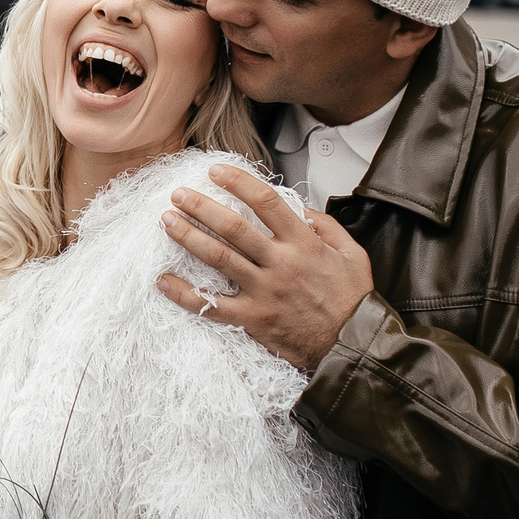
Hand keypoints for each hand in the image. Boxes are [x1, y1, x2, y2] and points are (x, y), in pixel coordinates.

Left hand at [155, 164, 372, 369]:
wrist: (354, 347)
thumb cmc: (352, 301)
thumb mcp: (351, 254)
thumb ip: (325, 226)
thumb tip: (300, 208)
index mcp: (303, 244)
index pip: (266, 202)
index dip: (238, 182)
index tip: (216, 171)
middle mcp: (280, 264)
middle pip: (233, 227)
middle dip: (201, 206)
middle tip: (178, 194)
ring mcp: (264, 292)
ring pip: (218, 258)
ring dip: (188, 237)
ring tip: (167, 221)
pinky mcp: (253, 319)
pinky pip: (211, 305)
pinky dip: (184, 293)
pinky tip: (163, 280)